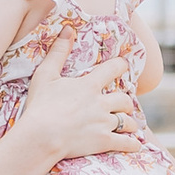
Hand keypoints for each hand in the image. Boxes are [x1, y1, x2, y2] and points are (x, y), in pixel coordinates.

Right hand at [18, 25, 144, 163]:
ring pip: (128, 121)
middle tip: (123, 105)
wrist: (41, 137)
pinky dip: (133, 144)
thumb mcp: (45, 75)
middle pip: (124, 99)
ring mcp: (104, 123)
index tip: (123, 66)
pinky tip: (135, 145)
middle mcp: (101, 103)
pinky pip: (127, 143)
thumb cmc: (40, 106)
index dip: (120, 66)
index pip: (113, 69)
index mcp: (89, 85)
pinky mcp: (104, 142)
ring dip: (130, 123)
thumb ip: (58, 52)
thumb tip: (68, 29)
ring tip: (129, 126)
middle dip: (126, 101)